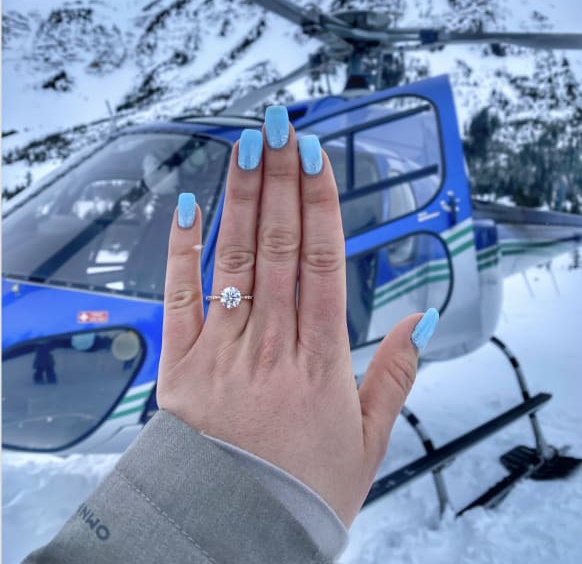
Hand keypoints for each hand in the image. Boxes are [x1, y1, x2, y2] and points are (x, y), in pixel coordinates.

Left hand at [157, 106, 435, 525]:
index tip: (316, 157)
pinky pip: (180, 295)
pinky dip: (182, 250)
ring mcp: (223, 347)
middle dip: (280, 179)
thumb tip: (419, 321)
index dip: (318, 202)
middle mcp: (270, 343)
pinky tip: (186, 207)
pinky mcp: (182, 361)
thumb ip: (394, 375)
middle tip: (280, 126)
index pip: (321, 260)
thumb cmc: (300, 489)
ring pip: (234, 258)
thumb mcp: (367, 441)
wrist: (229, 533)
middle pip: (278, 244)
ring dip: (240, 198)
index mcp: (319, 359)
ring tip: (245, 147)